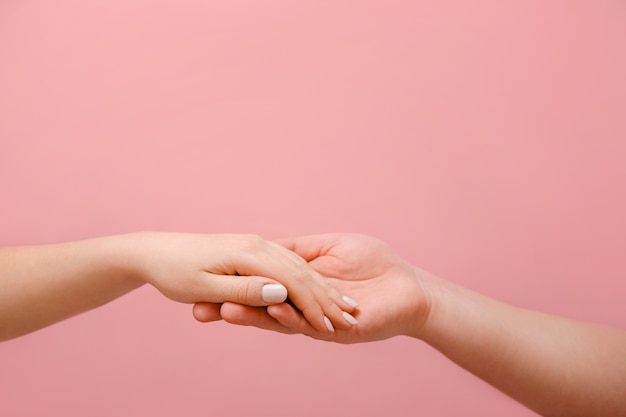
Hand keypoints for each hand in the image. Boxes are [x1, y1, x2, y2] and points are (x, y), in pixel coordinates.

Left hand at [128, 232, 356, 332]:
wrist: (154, 250)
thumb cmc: (174, 272)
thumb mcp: (205, 286)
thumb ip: (245, 290)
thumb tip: (279, 293)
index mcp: (249, 255)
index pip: (293, 281)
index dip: (314, 304)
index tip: (334, 324)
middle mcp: (257, 246)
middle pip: (301, 272)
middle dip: (326, 295)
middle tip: (352, 316)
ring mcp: (255, 244)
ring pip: (297, 265)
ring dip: (320, 286)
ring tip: (343, 304)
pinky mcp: (251, 247)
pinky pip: (286, 260)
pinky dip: (304, 276)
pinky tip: (315, 286)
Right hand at [196, 233, 433, 342]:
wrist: (407, 286)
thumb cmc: (371, 261)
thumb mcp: (326, 246)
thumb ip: (297, 249)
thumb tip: (269, 246)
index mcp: (296, 284)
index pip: (257, 285)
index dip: (230, 287)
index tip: (198, 286)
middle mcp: (300, 304)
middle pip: (259, 305)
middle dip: (229, 307)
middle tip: (197, 309)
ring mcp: (315, 319)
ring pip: (277, 318)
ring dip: (251, 314)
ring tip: (223, 310)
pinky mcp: (333, 331)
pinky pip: (306, 324)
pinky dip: (288, 316)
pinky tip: (271, 307)